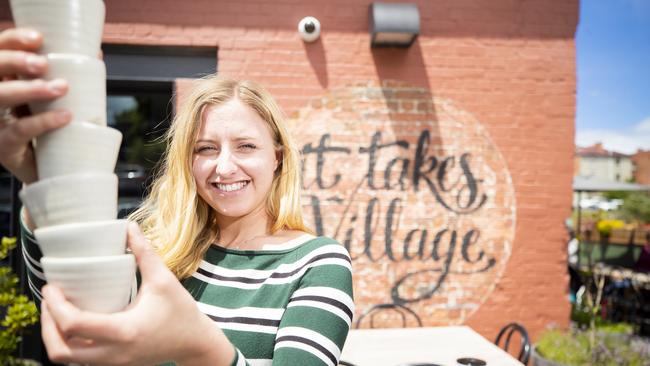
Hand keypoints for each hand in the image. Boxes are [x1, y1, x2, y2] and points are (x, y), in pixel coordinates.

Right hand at [0, 28, 70, 183]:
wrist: (50, 171)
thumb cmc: (50, 128)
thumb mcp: (52, 100)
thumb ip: (65, 77)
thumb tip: (96, 52)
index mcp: (3, 79)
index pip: (0, 50)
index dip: (14, 40)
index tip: (39, 39)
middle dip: (16, 61)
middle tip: (44, 64)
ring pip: (0, 96)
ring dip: (30, 89)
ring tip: (61, 87)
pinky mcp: (3, 145)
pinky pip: (19, 130)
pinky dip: (43, 121)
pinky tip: (65, 116)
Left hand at [41, 222, 235, 365]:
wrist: (194, 342)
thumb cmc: (181, 312)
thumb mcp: (164, 280)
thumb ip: (144, 253)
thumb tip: (128, 226)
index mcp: (124, 331)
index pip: (74, 325)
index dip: (55, 307)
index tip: (52, 288)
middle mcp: (114, 353)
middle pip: (60, 351)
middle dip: (47, 324)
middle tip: (49, 300)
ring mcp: (113, 362)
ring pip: (66, 359)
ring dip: (54, 336)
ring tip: (57, 311)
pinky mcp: (114, 364)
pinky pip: (80, 359)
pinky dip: (68, 342)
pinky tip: (74, 321)